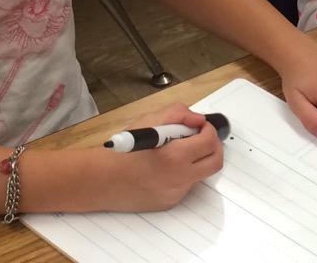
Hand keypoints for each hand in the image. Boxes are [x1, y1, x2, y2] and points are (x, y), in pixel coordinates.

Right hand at [99, 102, 223, 210]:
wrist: (102, 179)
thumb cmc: (123, 150)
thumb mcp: (149, 120)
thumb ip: (179, 114)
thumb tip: (198, 120)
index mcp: (176, 156)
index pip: (210, 142)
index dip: (209, 130)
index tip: (200, 126)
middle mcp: (180, 178)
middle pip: (215, 162)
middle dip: (213, 146)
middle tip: (201, 138)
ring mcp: (176, 193)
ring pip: (200, 174)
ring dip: (196, 160)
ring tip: (176, 151)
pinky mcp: (169, 202)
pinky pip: (186, 185)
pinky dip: (182, 173)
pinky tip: (163, 167)